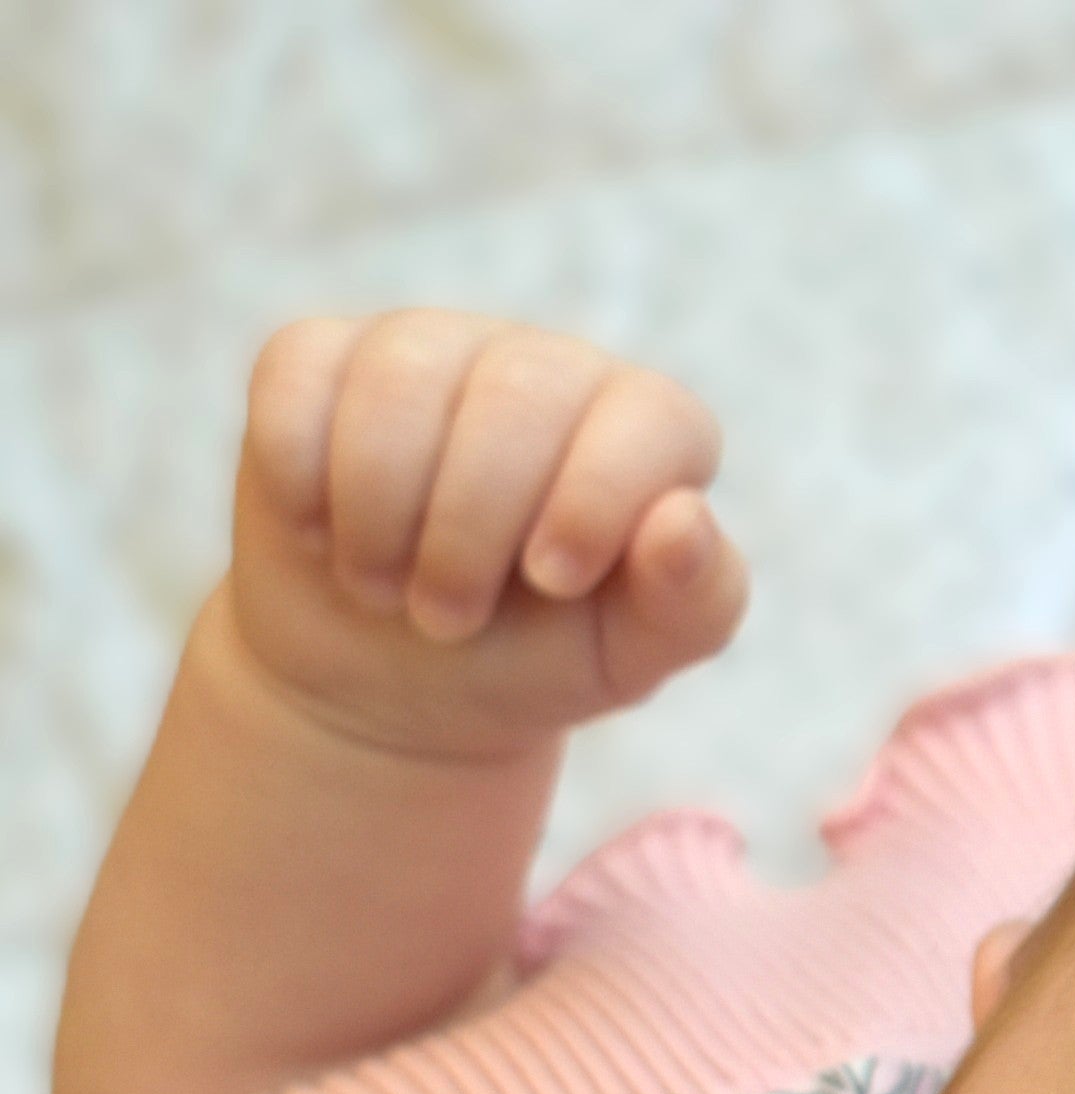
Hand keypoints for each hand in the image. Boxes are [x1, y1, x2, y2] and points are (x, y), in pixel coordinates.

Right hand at [225, 312, 748, 761]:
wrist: (398, 681)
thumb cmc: (537, 661)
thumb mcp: (628, 657)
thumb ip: (692, 603)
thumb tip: (686, 520)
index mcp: (645, 430)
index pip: (650, 419)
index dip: (598, 497)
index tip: (551, 581)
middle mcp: (544, 368)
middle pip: (517, 398)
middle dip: (472, 530)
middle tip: (449, 618)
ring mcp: (431, 348)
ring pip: (401, 384)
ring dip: (382, 516)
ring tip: (388, 590)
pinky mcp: (322, 355)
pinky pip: (299, 377)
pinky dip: (303, 480)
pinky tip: (322, 536)